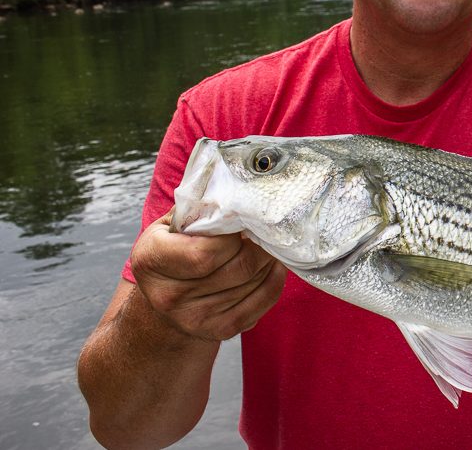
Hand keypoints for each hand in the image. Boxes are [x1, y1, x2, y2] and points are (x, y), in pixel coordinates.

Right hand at [130, 210, 286, 341]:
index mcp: (150, 260)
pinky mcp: (219, 331)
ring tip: (268, 243)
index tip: (245, 218)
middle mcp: (168, 296)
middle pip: (239, 267)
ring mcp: (193, 319)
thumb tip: (237, 186)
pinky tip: (271, 265)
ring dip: (269, 259)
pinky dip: (274, 279)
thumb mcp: (173, 222)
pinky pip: (263, 301)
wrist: (164, 298)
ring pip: (254, 282)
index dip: (235, 234)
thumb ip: (199, 205)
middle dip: (260, 244)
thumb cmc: (175, 248)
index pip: (206, 252)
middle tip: (268, 228)